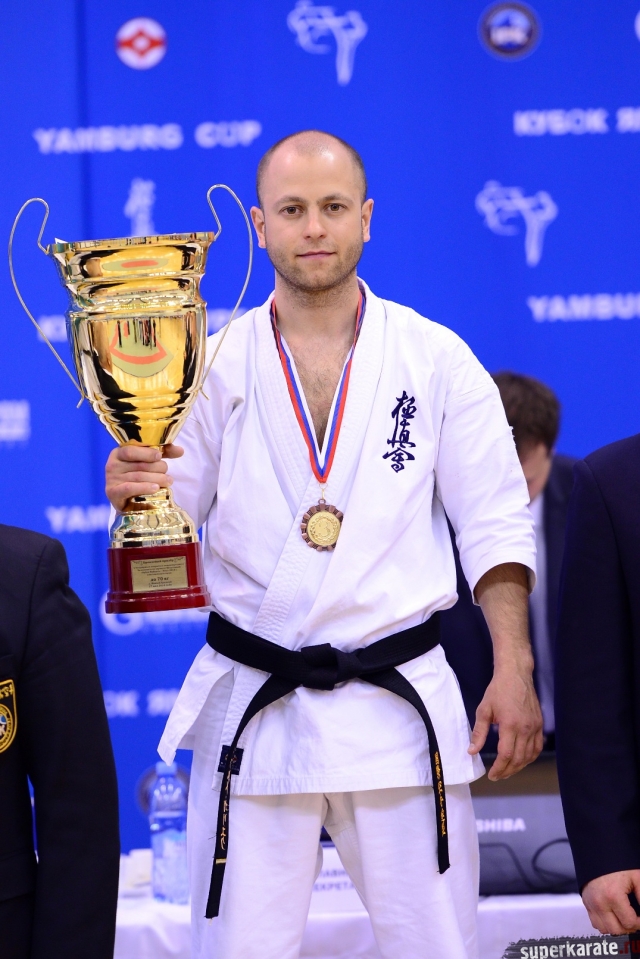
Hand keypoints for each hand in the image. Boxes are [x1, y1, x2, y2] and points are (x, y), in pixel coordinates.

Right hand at [105, 444, 183, 511]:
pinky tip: (155, 488)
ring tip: (168, 481)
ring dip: (157, 479)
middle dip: (157, 468)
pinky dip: (143, 488)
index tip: (160, 456)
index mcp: (119, 453)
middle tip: (167, 474)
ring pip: (138, 477)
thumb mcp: (149, 462)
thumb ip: (163, 453)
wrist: (126, 500)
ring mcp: (111, 479)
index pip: (132, 450)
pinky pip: (129, 488)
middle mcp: (112, 464)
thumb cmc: (138, 476)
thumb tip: (181, 450)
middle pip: (139, 465)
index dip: (147, 452)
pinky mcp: (112, 493)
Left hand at [468, 665, 542, 779]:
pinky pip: (537, 747)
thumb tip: (472, 751)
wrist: (516, 675)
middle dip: (507, 771)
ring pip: (529, 755)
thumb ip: (479, 733)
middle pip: (519, 758)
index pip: (506, 754)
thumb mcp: (484, 710)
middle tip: (498, 776)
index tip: (492, 775)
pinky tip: (522, 761)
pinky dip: (530, 757)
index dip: (499, 768)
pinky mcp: (540, 724)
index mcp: (510, 724)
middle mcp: (526, 728)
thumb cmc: (498, 690)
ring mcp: (535, 727)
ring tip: (507, 771)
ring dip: (519, 767)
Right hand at [582, 870, 639, 934]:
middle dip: (629, 927)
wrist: (598, 852)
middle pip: (617, 930)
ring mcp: (591, 904)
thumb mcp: (636, 878)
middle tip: (634, 918)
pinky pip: (595, 923)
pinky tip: (613, 915)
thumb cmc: (619, 864)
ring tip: (624, 918)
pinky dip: (605, 924)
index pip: (629, 923)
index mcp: (613, 896)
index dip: (639, 923)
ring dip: (616, 928)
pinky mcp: (586, 903)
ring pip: (605, 929)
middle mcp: (599, 903)